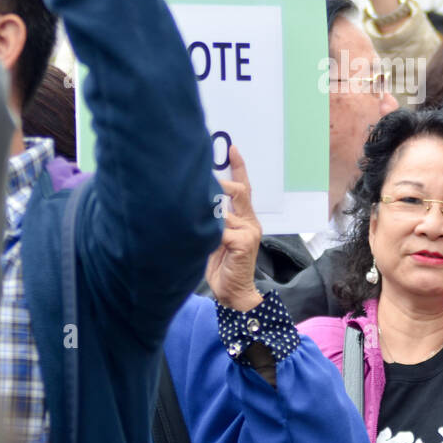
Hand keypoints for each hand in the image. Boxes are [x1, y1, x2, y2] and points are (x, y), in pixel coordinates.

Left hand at [204, 145, 263, 312]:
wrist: (233, 294)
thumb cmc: (222, 267)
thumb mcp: (216, 239)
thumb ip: (213, 221)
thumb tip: (196, 202)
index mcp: (245, 220)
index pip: (244, 188)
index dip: (239, 168)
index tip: (233, 148)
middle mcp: (250, 223)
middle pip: (239, 191)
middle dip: (220, 184)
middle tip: (202, 180)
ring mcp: (249, 232)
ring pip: (224, 210)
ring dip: (206, 212)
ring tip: (191, 216)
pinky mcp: (243, 243)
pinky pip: (221, 228)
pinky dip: (208, 231)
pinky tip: (201, 240)